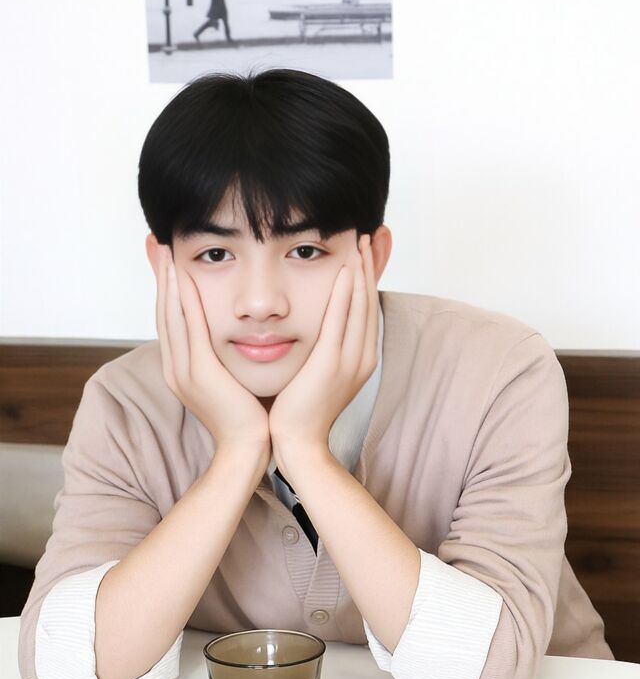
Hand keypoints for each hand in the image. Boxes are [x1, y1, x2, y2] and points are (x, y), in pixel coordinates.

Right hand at [155, 246, 270, 458]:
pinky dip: (185, 302)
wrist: (247, 448)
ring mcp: (184, 370)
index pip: (170, 318)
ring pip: (171, 316)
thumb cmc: (247, 414)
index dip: (165, 287)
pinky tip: (185, 278)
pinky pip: (190, 329)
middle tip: (155, 243)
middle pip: (163, 311)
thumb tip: (233, 334)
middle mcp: (176, 367)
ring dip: (168, 281)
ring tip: (165, 251)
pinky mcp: (199, 373)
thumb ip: (224, 356)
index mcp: (182, 368)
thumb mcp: (230, 379)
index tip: (164, 258)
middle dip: (160, 276)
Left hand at [268, 235, 377, 468]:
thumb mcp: (317, 371)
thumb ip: (323, 346)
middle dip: (370, 267)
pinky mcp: (332, 365)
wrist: (296, 443)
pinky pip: (341, 322)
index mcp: (360, 358)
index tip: (364, 251)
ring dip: (361, 272)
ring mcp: (350, 361)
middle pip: (369, 301)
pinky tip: (345, 271)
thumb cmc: (299, 408)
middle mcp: (362, 357)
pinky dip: (346, 294)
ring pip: (360, 307)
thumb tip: (319, 325)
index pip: (367, 308)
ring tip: (359, 242)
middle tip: (368, 235)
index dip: (368, 277)